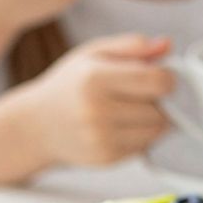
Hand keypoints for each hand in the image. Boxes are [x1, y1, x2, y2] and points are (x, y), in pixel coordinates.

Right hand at [17, 33, 174, 167]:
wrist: (35, 125)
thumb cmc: (70, 85)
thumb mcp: (93, 54)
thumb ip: (132, 46)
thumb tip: (167, 45)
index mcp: (95, 78)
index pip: (158, 81)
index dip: (167, 78)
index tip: (158, 76)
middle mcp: (96, 110)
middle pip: (162, 108)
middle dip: (159, 101)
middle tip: (141, 95)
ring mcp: (100, 137)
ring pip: (158, 130)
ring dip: (155, 120)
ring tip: (132, 110)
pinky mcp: (105, 158)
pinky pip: (145, 146)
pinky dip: (142, 136)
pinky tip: (122, 127)